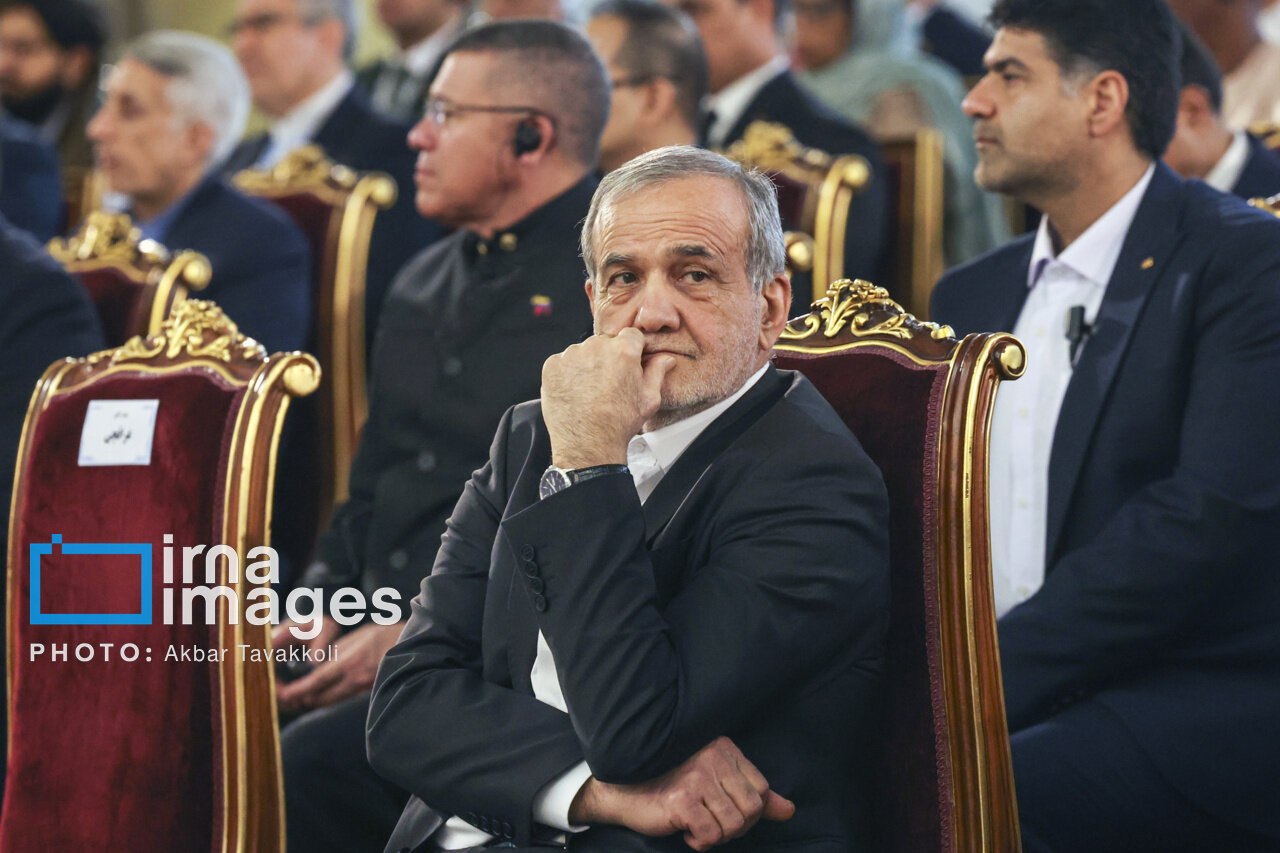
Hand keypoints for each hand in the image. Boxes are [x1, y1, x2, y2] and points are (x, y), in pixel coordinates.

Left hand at [275, 620, 404, 713]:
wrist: (414, 646)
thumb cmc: (385, 636)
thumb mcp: (358, 637)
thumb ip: (338, 651)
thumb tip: (318, 664)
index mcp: (349, 662)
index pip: (316, 682)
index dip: (298, 691)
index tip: (284, 695)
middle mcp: (355, 679)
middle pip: (320, 698)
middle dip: (303, 700)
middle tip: (290, 698)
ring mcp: (363, 688)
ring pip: (331, 701)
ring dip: (316, 700)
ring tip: (303, 697)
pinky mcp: (368, 692)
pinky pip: (343, 699)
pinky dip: (331, 698)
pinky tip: (325, 693)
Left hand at [540, 327, 676, 469]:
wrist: (587, 445)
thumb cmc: (619, 424)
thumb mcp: (648, 399)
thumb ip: (657, 372)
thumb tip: (666, 359)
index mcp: (623, 351)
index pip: (630, 335)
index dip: (631, 349)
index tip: (627, 363)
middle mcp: (596, 347)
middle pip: (605, 343)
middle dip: (608, 357)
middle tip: (608, 383)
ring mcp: (571, 355)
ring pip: (583, 352)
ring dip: (586, 364)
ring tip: (590, 390)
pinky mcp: (552, 366)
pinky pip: (562, 362)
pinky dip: (567, 373)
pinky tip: (575, 392)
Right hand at [569, 736, 793, 850]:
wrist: (624, 792)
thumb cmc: (671, 786)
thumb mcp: (717, 784)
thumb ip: (753, 795)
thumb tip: (789, 810)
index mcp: (724, 749)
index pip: (761, 790)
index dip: (750, 813)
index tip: (726, 813)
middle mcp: (712, 757)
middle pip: (752, 809)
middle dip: (735, 827)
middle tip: (711, 823)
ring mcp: (696, 777)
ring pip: (734, 825)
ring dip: (717, 835)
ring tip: (698, 826)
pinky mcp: (682, 799)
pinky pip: (712, 835)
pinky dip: (701, 842)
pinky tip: (686, 831)